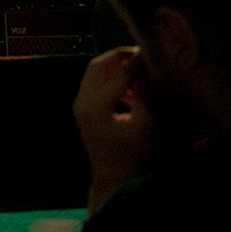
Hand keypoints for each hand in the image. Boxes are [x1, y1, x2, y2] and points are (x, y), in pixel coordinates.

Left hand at [73, 46, 156, 214]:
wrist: (112, 179)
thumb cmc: (132, 156)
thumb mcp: (145, 125)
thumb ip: (145, 93)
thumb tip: (146, 67)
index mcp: (96, 105)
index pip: (118, 73)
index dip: (136, 61)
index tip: (151, 52)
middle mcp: (81, 100)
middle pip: (97, 65)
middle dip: (119, 57)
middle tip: (140, 55)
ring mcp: (79, 104)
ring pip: (94, 72)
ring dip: (114, 67)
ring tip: (138, 72)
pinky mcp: (82, 108)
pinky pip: (94, 84)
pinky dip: (110, 79)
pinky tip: (129, 89)